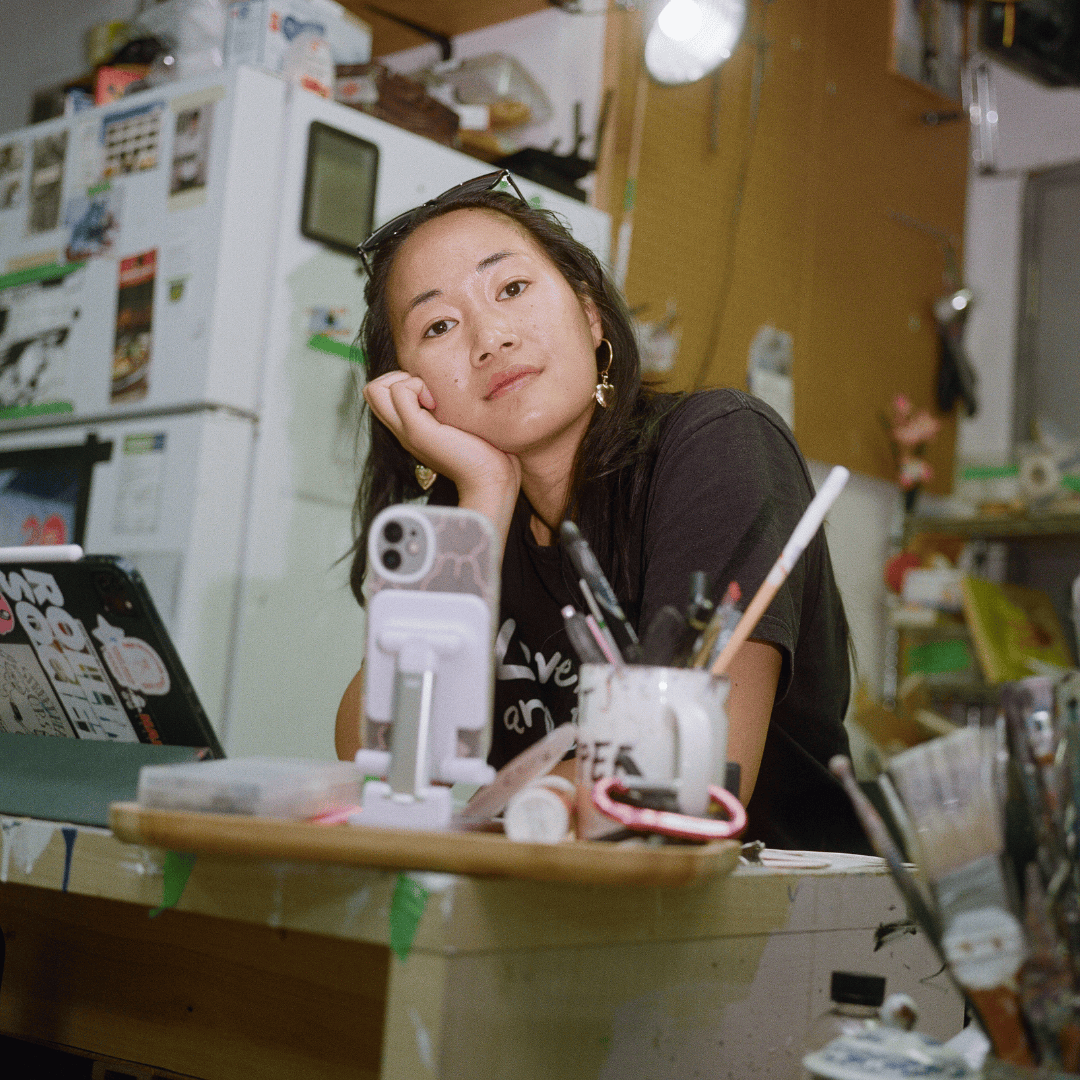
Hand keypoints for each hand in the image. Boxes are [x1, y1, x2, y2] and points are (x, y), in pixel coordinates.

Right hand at [364, 371, 520, 541]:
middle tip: (427, 392)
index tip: (432, 395)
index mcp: (411, 429)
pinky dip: (416, 386)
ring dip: (404, 380)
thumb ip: (452, 412)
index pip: (382, 395)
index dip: (402, 382)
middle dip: (396, 377)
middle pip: (371, 391)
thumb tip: (457, 388)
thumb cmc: (487, 454)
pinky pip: (398, 391)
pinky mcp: (416, 431)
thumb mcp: (462, 427)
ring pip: (374, 389)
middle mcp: (402, 430)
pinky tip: (437, 404)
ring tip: (432, 399)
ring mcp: (406, 431)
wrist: (491, 481)